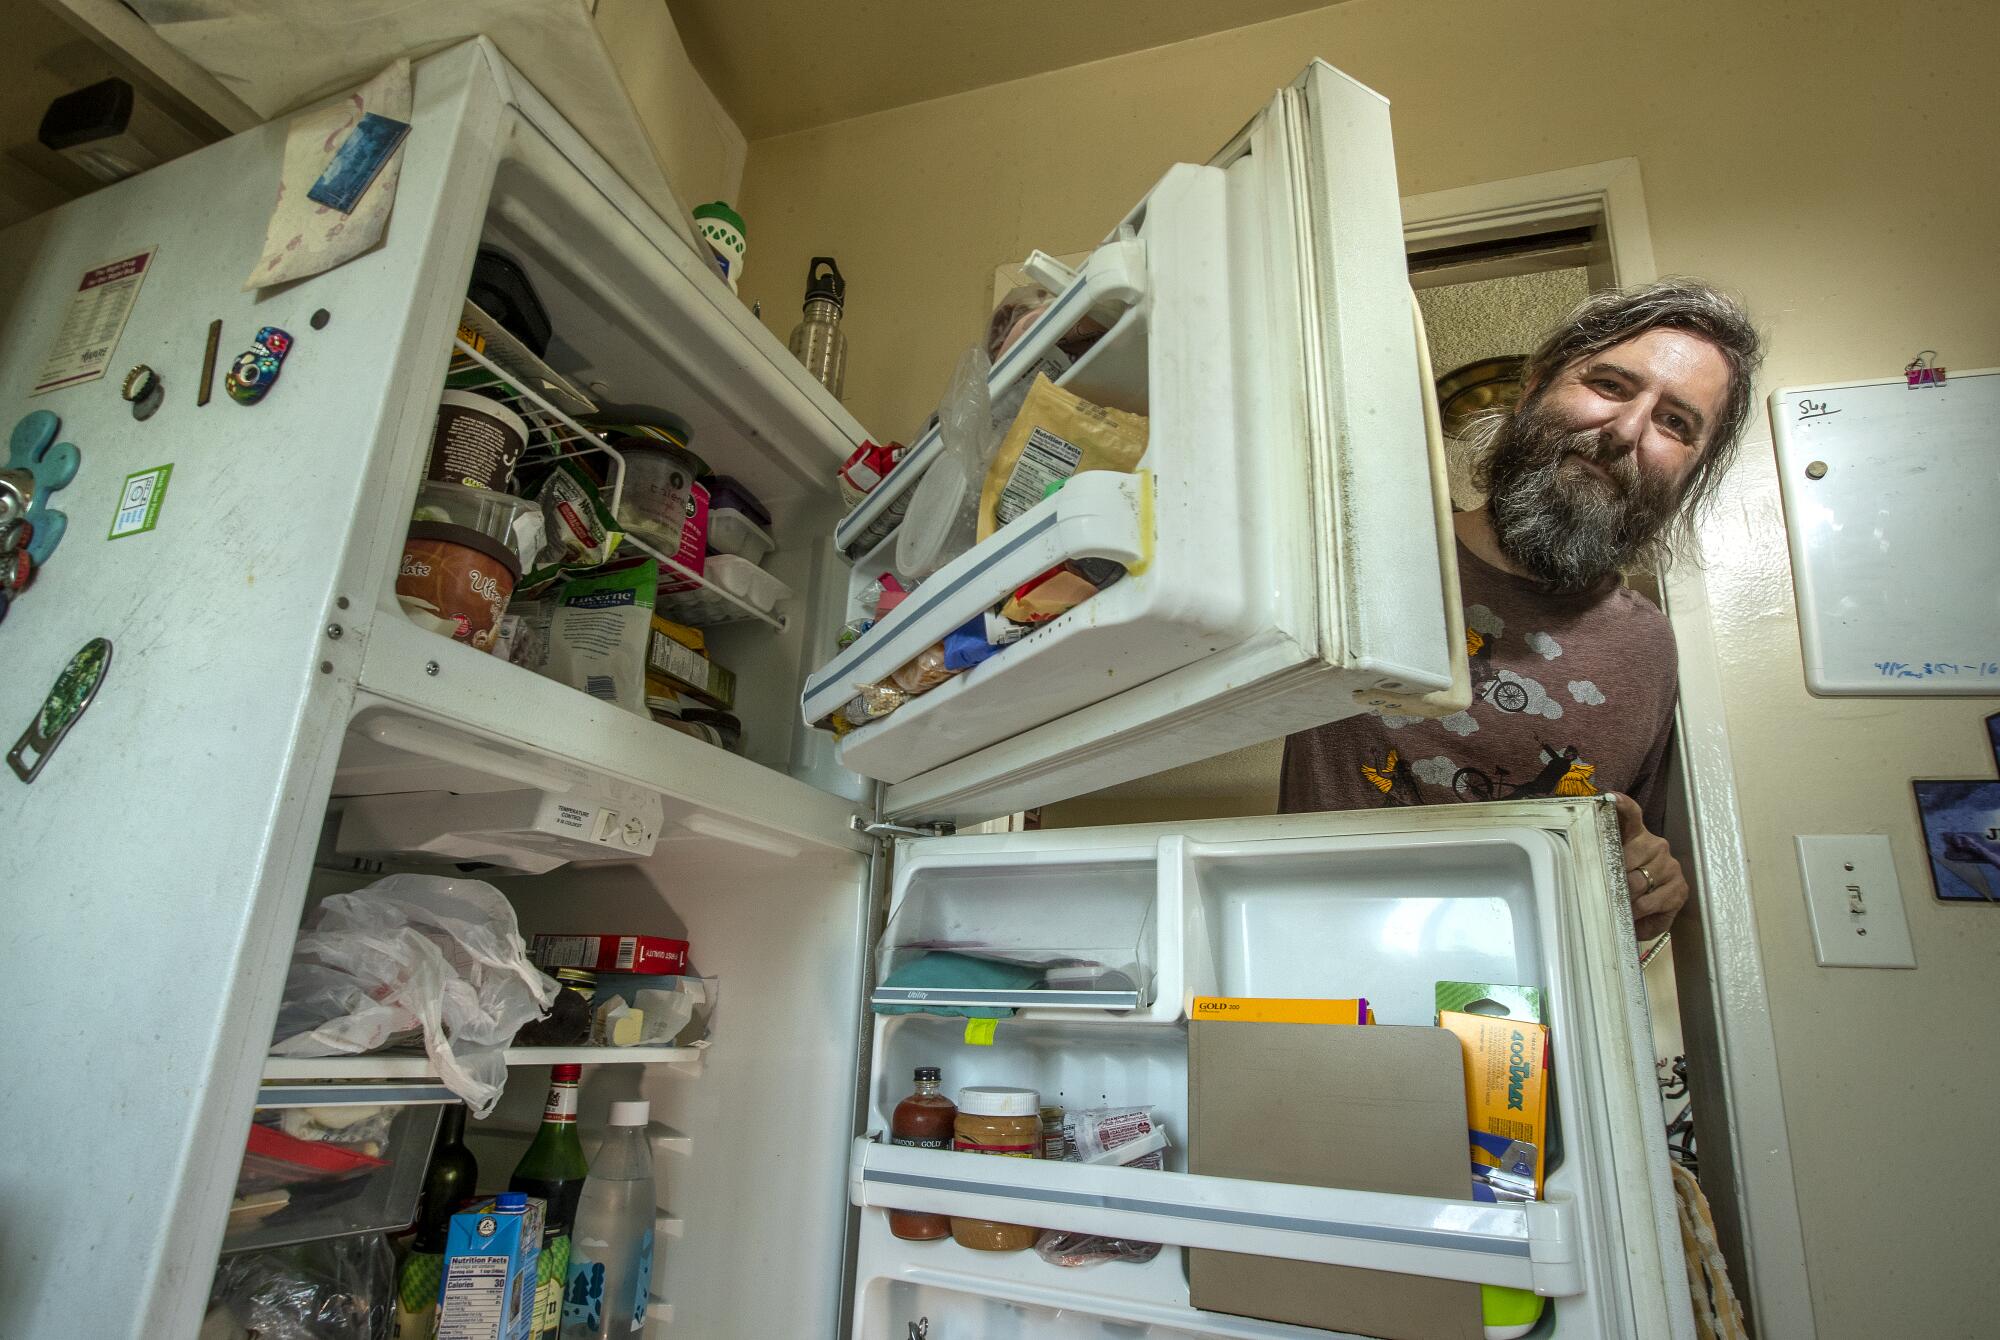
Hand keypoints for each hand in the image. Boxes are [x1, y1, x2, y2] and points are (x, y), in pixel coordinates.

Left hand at [1612, 792, 1686, 943]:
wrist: (1649, 912)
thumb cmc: (1624, 886)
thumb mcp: (1612, 869)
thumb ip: (1601, 856)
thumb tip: (1583, 853)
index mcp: (1636, 835)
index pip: (1631, 814)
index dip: (1621, 805)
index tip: (1610, 798)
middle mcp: (1656, 846)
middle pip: (1625, 859)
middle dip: (1610, 878)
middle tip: (1599, 891)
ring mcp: (1670, 866)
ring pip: (1636, 883)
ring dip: (1622, 899)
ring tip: (1616, 906)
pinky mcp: (1679, 889)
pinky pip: (1650, 902)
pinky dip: (1636, 913)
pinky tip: (1632, 915)